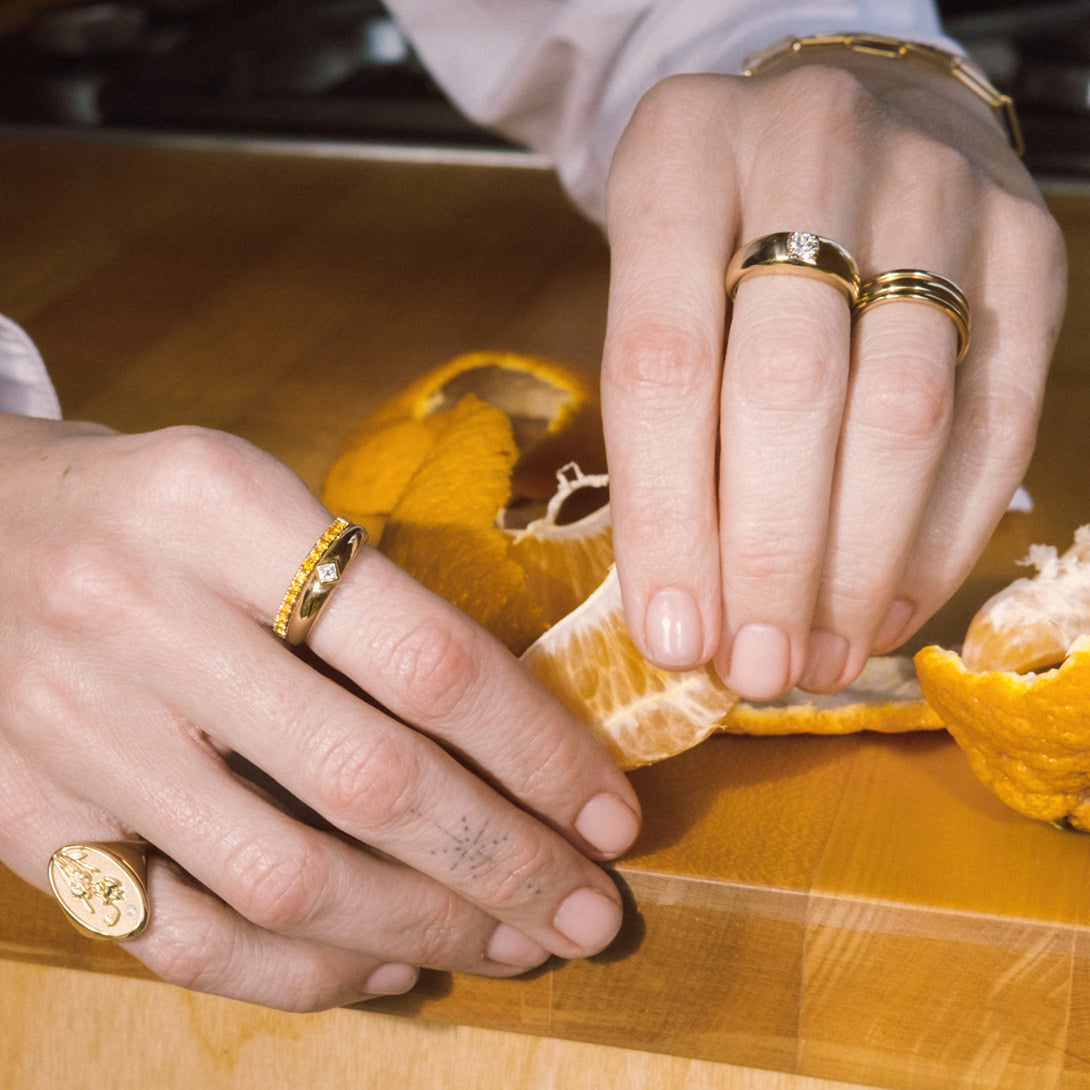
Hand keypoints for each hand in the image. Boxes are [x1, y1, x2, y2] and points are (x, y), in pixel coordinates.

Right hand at [0, 414, 640, 1009]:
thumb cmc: (149, 510)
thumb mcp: (260, 500)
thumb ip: (371, 602)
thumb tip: (519, 738)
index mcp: (222, 508)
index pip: (425, 656)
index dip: (539, 751)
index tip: (611, 813)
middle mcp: (138, 615)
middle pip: (367, 781)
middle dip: (505, 863)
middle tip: (592, 914)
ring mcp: (69, 727)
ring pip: (283, 878)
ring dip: (424, 930)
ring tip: (515, 946)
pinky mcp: (24, 814)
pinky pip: (181, 932)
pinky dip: (301, 970)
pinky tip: (387, 969)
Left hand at [600, 57, 1065, 699]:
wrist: (832, 130)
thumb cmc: (714, 235)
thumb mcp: (646, 291)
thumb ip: (655, 427)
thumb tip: (684, 612)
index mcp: (680, 153)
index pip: (664, 363)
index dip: (668, 518)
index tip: (673, 636)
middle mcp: (813, 143)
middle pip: (792, 390)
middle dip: (771, 557)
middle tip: (755, 667)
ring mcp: (934, 186)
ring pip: (904, 411)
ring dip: (860, 565)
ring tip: (820, 657)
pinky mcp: (1024, 241)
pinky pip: (995, 417)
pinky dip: (940, 536)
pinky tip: (890, 607)